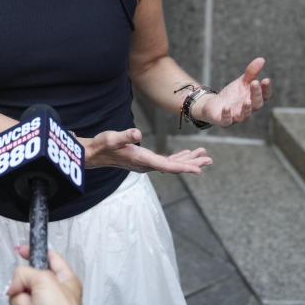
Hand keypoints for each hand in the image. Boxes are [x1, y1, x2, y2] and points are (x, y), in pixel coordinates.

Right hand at [7, 247, 93, 304]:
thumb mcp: (45, 280)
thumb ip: (25, 272)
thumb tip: (14, 282)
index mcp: (63, 278)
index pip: (48, 257)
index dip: (33, 252)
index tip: (20, 250)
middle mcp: (51, 293)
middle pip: (26, 278)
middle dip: (23, 287)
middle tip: (31, 293)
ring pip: (17, 297)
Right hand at [81, 128, 210, 173]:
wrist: (95, 153)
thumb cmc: (103, 144)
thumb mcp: (113, 137)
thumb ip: (125, 136)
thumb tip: (137, 134)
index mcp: (142, 160)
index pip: (167, 166)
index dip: (184, 167)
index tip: (199, 170)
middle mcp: (147, 165)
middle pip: (174, 166)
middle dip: (192, 163)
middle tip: (209, 160)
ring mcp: (147, 164)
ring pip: (172, 164)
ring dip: (188, 160)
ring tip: (203, 156)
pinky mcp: (145, 160)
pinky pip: (166, 161)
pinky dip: (178, 158)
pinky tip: (186, 154)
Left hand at [194, 57, 271, 125]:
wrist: (214, 105)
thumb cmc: (232, 95)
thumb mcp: (242, 82)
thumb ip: (251, 73)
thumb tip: (261, 59)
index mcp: (254, 99)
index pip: (265, 96)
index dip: (266, 89)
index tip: (266, 80)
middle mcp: (248, 110)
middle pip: (257, 105)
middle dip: (256, 94)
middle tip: (255, 83)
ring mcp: (237, 117)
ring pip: (245, 116)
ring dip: (246, 109)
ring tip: (247, 101)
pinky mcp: (224, 121)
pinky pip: (227, 121)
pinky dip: (227, 115)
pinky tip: (226, 108)